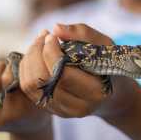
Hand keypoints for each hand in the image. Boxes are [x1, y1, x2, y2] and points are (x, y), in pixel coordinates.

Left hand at [20, 24, 138, 118]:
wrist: (113, 93)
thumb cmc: (109, 63)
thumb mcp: (104, 45)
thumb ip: (83, 34)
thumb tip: (56, 28)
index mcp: (95, 92)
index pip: (62, 73)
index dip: (51, 52)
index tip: (52, 36)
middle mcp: (78, 107)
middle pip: (42, 80)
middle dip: (37, 52)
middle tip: (44, 36)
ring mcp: (63, 111)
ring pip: (30, 85)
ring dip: (29, 59)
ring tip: (39, 43)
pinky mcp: (51, 110)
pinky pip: (28, 89)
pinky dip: (27, 68)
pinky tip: (36, 55)